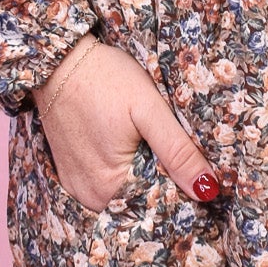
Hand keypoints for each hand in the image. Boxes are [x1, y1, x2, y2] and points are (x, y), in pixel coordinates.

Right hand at [28, 34, 224, 214]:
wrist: (59, 59)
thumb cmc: (104, 79)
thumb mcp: (148, 109)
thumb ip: (178, 151)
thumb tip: (208, 191)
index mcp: (109, 188)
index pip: (158, 207)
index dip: (183, 192)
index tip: (198, 172)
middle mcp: (89, 197)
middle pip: (141, 203)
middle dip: (164, 184)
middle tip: (179, 154)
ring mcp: (76, 187)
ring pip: (125, 195)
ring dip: (144, 178)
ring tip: (154, 149)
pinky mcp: (70, 174)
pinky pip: (106, 186)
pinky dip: (123, 174)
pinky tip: (134, 150)